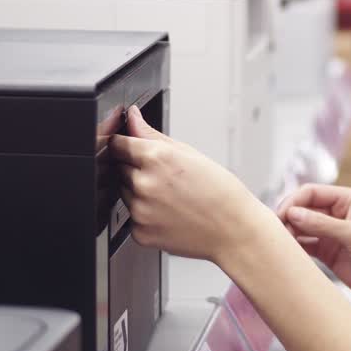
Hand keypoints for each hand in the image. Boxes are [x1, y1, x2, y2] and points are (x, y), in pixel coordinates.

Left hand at [109, 105, 267, 261]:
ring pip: (124, 192)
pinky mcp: (139, 232)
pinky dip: (145, 214)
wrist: (233, 229)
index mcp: (155, 158)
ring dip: (138, 191)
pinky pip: (132, 217)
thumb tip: (133, 117)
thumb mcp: (188, 153)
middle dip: (134, 168)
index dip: (125, 144)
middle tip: (165, 177)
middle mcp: (143, 184)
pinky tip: (168, 213)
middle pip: (118, 168)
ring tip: (170, 196)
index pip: (117, 143)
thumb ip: (151, 135)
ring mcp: (139, 210)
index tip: (132, 148)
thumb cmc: (219, 191)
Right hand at [277, 185, 350, 308]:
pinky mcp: (328, 252)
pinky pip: (305, 245)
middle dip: (289, 217)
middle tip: (276, 231)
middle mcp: (338, 214)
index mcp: (348, 200)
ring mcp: (331, 233)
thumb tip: (294, 213)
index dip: (294, 202)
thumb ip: (322, 224)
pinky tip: (288, 252)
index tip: (281, 216)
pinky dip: (295, 247)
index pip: (311, 192)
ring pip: (302, 227)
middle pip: (303, 208)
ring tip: (279, 243)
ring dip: (289, 232)